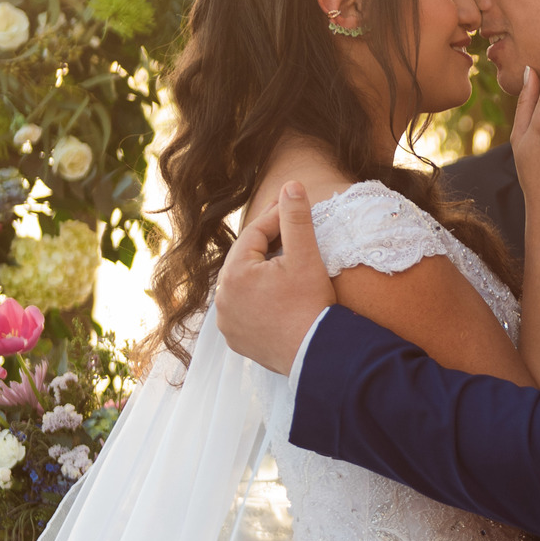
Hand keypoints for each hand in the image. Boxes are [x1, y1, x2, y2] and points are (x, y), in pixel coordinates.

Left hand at [215, 181, 333, 374]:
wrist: (317, 355)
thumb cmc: (311, 305)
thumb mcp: (306, 256)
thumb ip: (296, 218)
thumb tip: (290, 185)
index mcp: (234, 275)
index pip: (255, 234)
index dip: (275, 216)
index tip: (292, 204)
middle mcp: (222, 300)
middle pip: (246, 259)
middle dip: (267, 242)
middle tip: (288, 227)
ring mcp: (228, 323)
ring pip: (244, 284)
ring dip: (261, 270)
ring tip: (283, 259)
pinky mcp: (238, 340)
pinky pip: (245, 308)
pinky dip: (258, 296)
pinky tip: (276, 292)